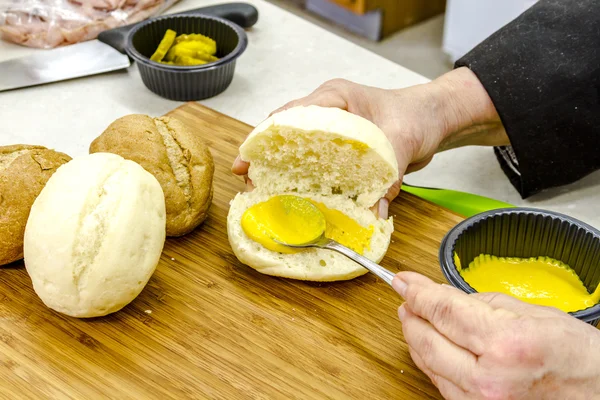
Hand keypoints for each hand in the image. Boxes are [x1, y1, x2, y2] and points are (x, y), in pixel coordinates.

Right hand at [232, 68, 508, 217]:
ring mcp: (333, 133)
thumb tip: (374, 210)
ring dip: (282, 170)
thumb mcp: (405, 138)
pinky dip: (306, 181)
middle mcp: (329, 113)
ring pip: (298, 150)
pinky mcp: (341, 152)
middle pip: (287, 133)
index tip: (250, 158)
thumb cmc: (419, 115)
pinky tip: (296, 198)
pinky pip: (317, 166)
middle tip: (248, 180)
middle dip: (266, 155)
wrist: (435, 121)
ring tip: (261, 191)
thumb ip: (390, 171)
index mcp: (336, 97)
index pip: (293, 114)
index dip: (267, 136)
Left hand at [392, 272, 599, 399]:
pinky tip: (428, 345)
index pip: (443, 311)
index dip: (417, 292)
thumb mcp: (531, 313)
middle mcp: (489, 378)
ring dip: (416, 337)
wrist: (597, 395)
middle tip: (406, 297)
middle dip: (411, 314)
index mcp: (506, 343)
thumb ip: (479, 304)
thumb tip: (442, 297)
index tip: (404, 280)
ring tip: (413, 317)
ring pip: (429, 364)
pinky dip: (430, 361)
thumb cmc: (577, 356)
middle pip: (427, 340)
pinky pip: (442, 384)